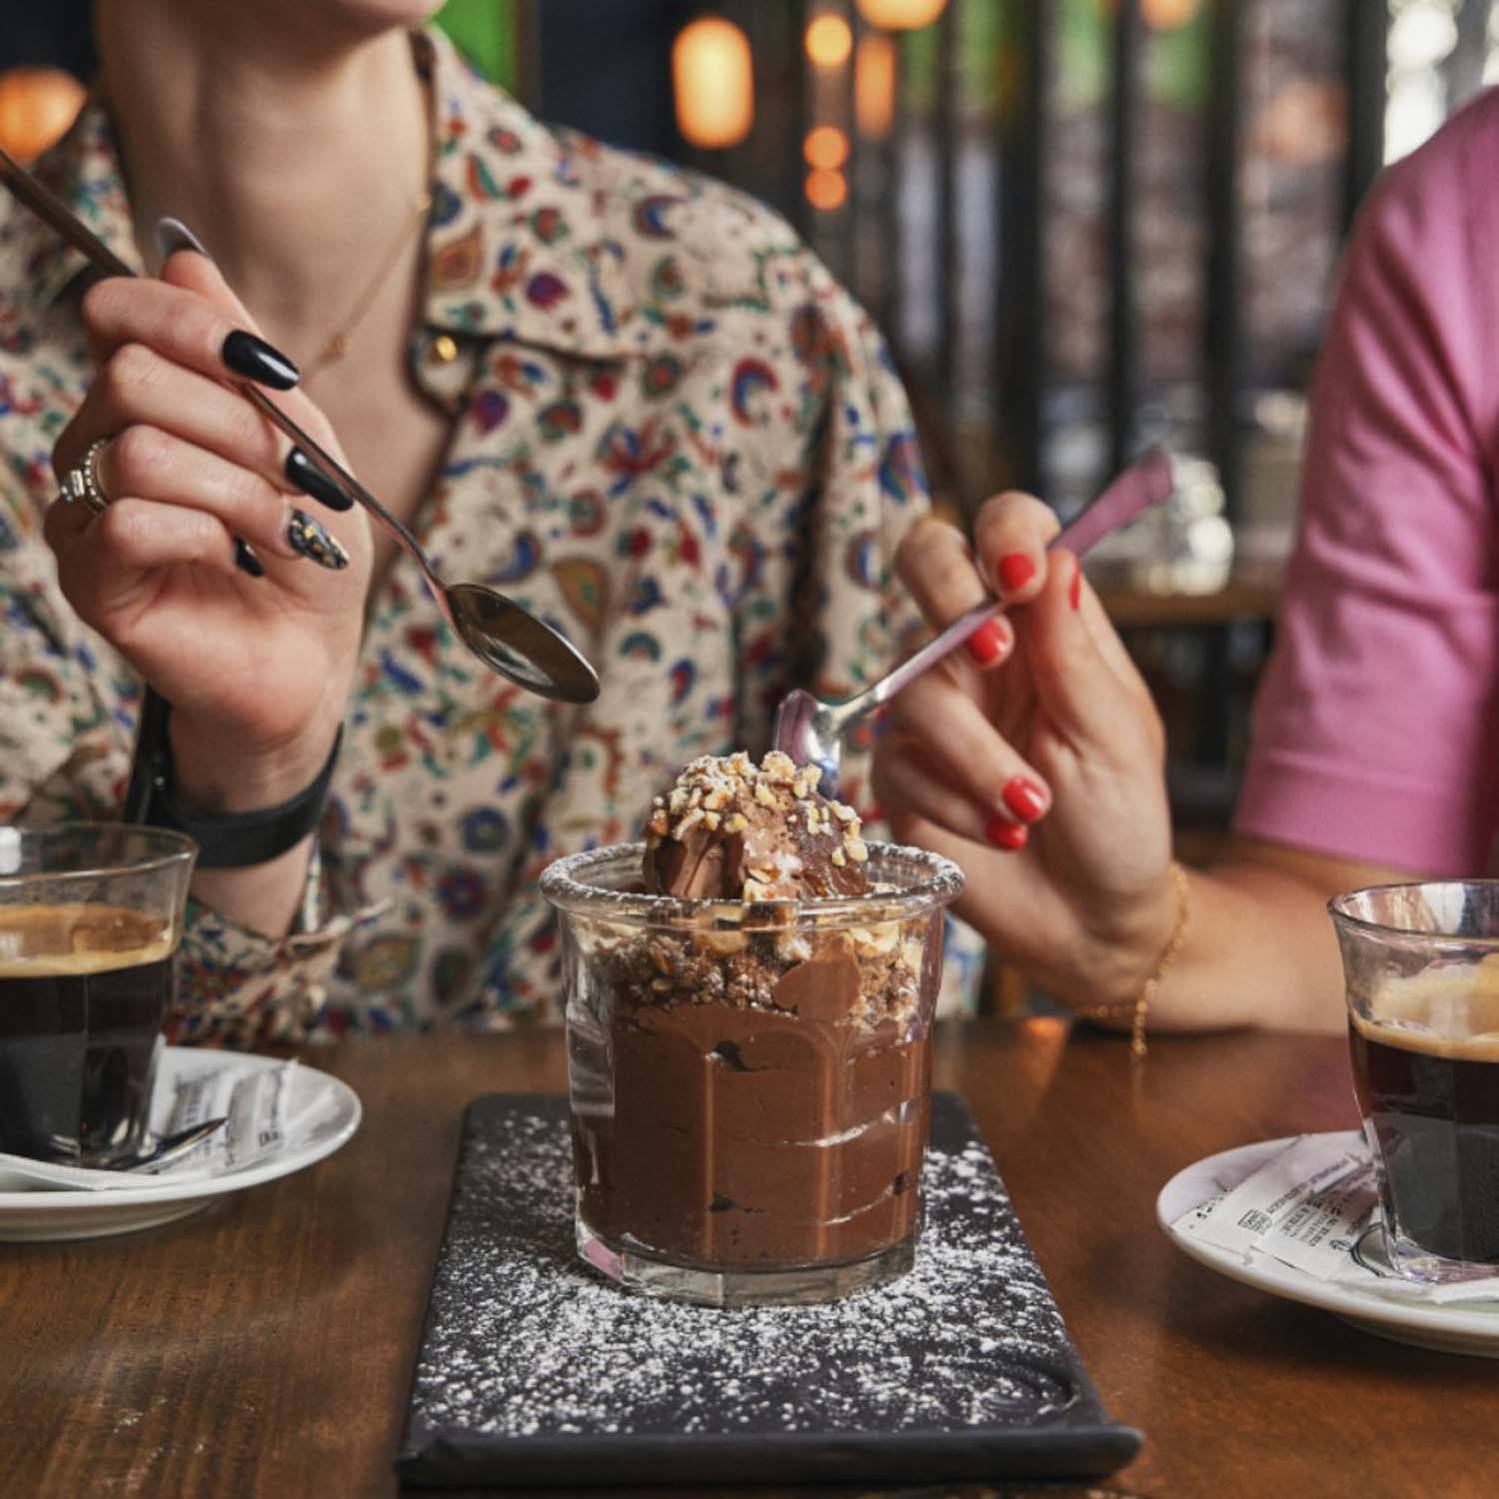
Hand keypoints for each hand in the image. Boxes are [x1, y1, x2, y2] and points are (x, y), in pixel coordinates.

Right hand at [47, 251, 371, 810]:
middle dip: (239, 429)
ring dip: (238, 491)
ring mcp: (87, 508)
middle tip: (297, 480)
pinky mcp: (91, 575)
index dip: (188, 323)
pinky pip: (132, 519)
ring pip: (139, 450)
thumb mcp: (303, 441)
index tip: (269, 371)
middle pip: (133, 377)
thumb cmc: (308, 550)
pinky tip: (236, 562)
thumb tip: (183, 253)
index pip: (118, 312)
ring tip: (281, 536)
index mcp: (150, 398)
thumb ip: (244, 357)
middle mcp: (100, 441)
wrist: (313, 654)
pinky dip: (207, 535)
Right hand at [872, 494, 1176, 1009]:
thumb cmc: (1121, 818)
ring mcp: (933, 708)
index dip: (1002, 530)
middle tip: (989, 651)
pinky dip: (958, 801)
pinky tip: (1004, 835)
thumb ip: (1074, 648)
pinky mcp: (901, 771)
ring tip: (1033, 810)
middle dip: (946, 590)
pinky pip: (900, 762)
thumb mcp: (1115, 732)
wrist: (1093, 920)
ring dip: (979, 756)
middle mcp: (978, 651)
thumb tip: (1054, 556)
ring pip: (915, 687)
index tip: (1018, 571)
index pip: (1007, 532)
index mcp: (1042, 623)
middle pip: (925, 560)